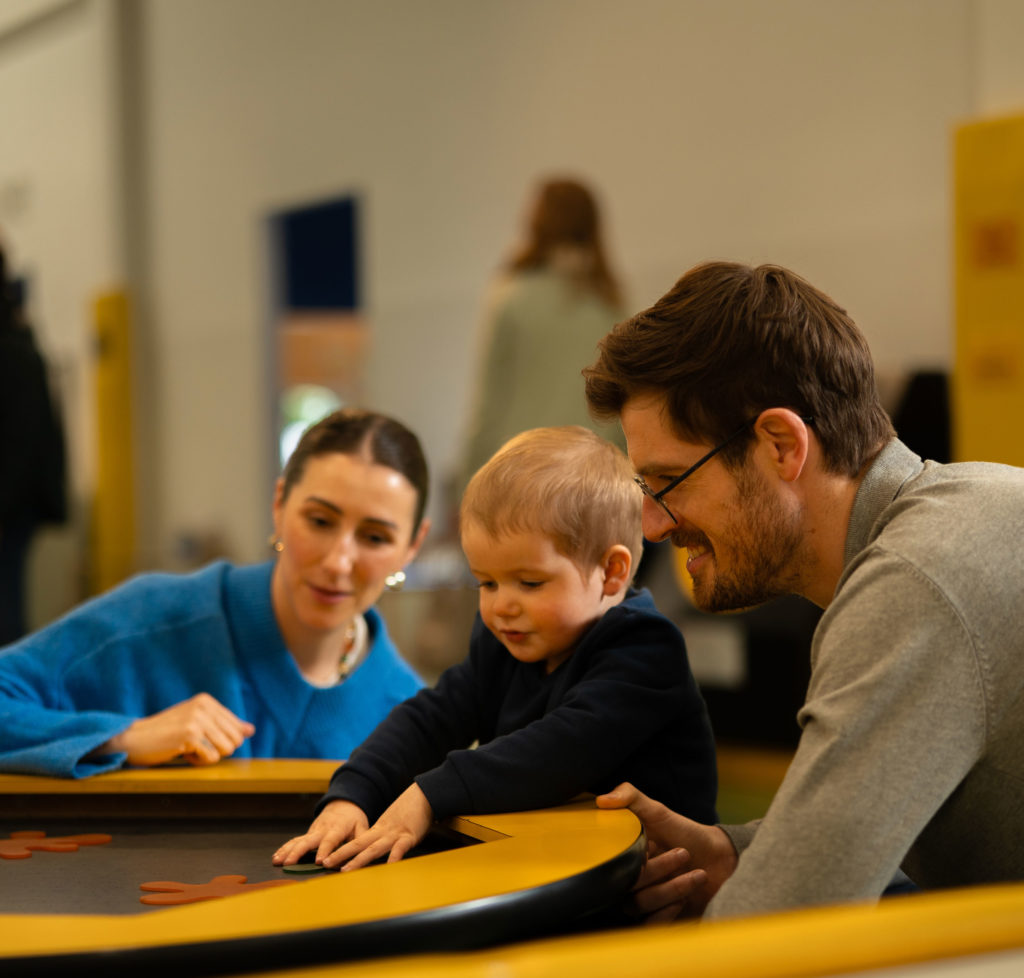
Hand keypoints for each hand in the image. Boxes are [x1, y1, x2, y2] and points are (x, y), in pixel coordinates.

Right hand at [98, 693, 255, 766]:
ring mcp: (197, 719)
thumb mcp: (197, 723)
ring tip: (187, 747)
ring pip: (226, 749)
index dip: (221, 741)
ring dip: (208, 756)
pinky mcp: (190, 734)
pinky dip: (198, 761)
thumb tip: (251, 730)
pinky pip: (212, 758)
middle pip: (235, 740)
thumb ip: (224, 725)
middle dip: (217, 749)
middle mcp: (204, 706)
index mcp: (207, 701)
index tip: (199, 738)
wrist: (134, 739)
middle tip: (194, 745)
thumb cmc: (166, 733)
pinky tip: (181, 752)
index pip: (237, 728)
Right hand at [272, 800, 368, 866]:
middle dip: (298, 852)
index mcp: (337, 828)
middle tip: (289, 863)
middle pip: (308, 840)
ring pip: (298, 840)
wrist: (343, 804)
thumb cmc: (354, 819)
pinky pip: (294, 841)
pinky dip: (284, 848)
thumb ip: (360, 842)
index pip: (330, 840)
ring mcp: (313, 831)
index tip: (319, 862)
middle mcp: (322, 829)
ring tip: (277, 861)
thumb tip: (360, 858)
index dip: (325, 850)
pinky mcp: (308, 834)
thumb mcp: (362, 828)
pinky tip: (276, 857)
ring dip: (286, 851)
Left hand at [322, 784, 432, 871]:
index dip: (341, 850)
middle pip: (358, 845)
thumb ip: (386, 834)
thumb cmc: (412, 809)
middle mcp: (383, 832)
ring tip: (345, 870)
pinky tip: (387, 868)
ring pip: (373, 849)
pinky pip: (399, 849)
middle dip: (340, 855)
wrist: (426, 793)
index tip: (327, 858)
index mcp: (379, 829)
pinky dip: (393, 859)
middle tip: (324, 863)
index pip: (356, 842)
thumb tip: (378, 846)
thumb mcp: (395, 822)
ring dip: (358, 860)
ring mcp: (395, 834)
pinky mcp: (409, 836)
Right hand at [596, 782, 736, 921]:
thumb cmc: (686, 834)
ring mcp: (643, 901)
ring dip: (672, 888)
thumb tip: (601, 800)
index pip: (611, 863)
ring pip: (640, 905)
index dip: (629, 857)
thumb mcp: (658, 811)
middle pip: (627, 886)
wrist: (721, 860)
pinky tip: (687, 898)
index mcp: (624, 856)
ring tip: (697, 874)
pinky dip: (668, 912)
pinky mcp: (657, 920)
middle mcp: (629, 880)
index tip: (651, 844)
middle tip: (683, 854)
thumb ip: (630, 798)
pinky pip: (649, 925)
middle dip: (659, 870)